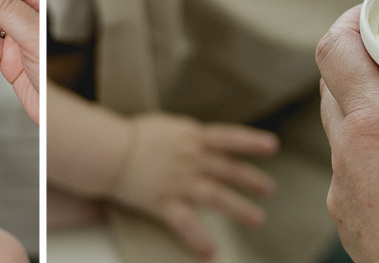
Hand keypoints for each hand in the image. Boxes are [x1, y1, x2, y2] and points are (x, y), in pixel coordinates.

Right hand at [113, 113, 278, 259]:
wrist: (106, 151)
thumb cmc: (131, 136)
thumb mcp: (166, 127)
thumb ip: (188, 136)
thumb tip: (202, 140)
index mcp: (191, 137)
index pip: (228, 137)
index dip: (251, 142)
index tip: (272, 147)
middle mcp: (190, 159)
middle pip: (228, 170)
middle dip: (252, 180)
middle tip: (269, 189)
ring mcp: (178, 181)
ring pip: (216, 197)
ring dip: (239, 209)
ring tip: (257, 219)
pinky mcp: (163, 202)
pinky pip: (185, 223)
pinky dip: (199, 239)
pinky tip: (211, 252)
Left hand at [317, 6, 378, 262]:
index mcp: (373, 124)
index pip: (333, 47)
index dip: (354, 19)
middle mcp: (346, 156)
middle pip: (336, 84)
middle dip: (367, 60)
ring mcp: (344, 195)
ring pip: (344, 130)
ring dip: (373, 108)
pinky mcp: (354, 225)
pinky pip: (355, 171)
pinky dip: (378, 153)